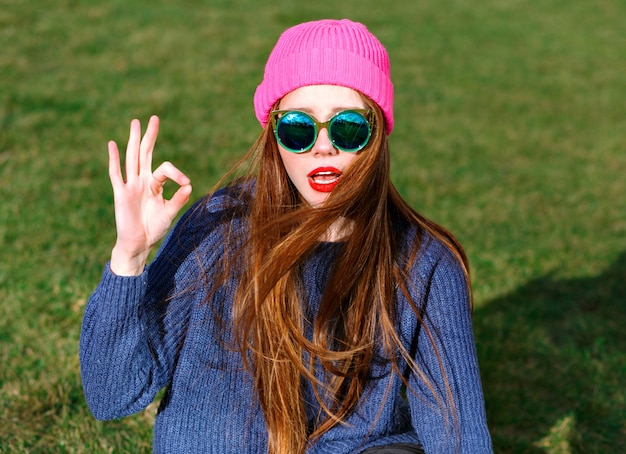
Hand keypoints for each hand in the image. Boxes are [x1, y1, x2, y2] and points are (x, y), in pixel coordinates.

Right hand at [108, 116, 191, 275]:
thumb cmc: (153, 228)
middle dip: (150, 136)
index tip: (186, 182)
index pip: (165, 169)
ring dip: (134, 140)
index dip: (176, 172)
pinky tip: (113, 144)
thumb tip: (189, 185)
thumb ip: (178, 199)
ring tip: (135, 122)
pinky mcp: (120, 193)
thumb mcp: (169, 212)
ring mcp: (130, 186)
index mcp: (154, 185)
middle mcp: (142, 181)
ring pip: (132, 158)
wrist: (138, 244)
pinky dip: (114, 159)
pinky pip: (116, 174)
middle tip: (154, 118)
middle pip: (145, 153)